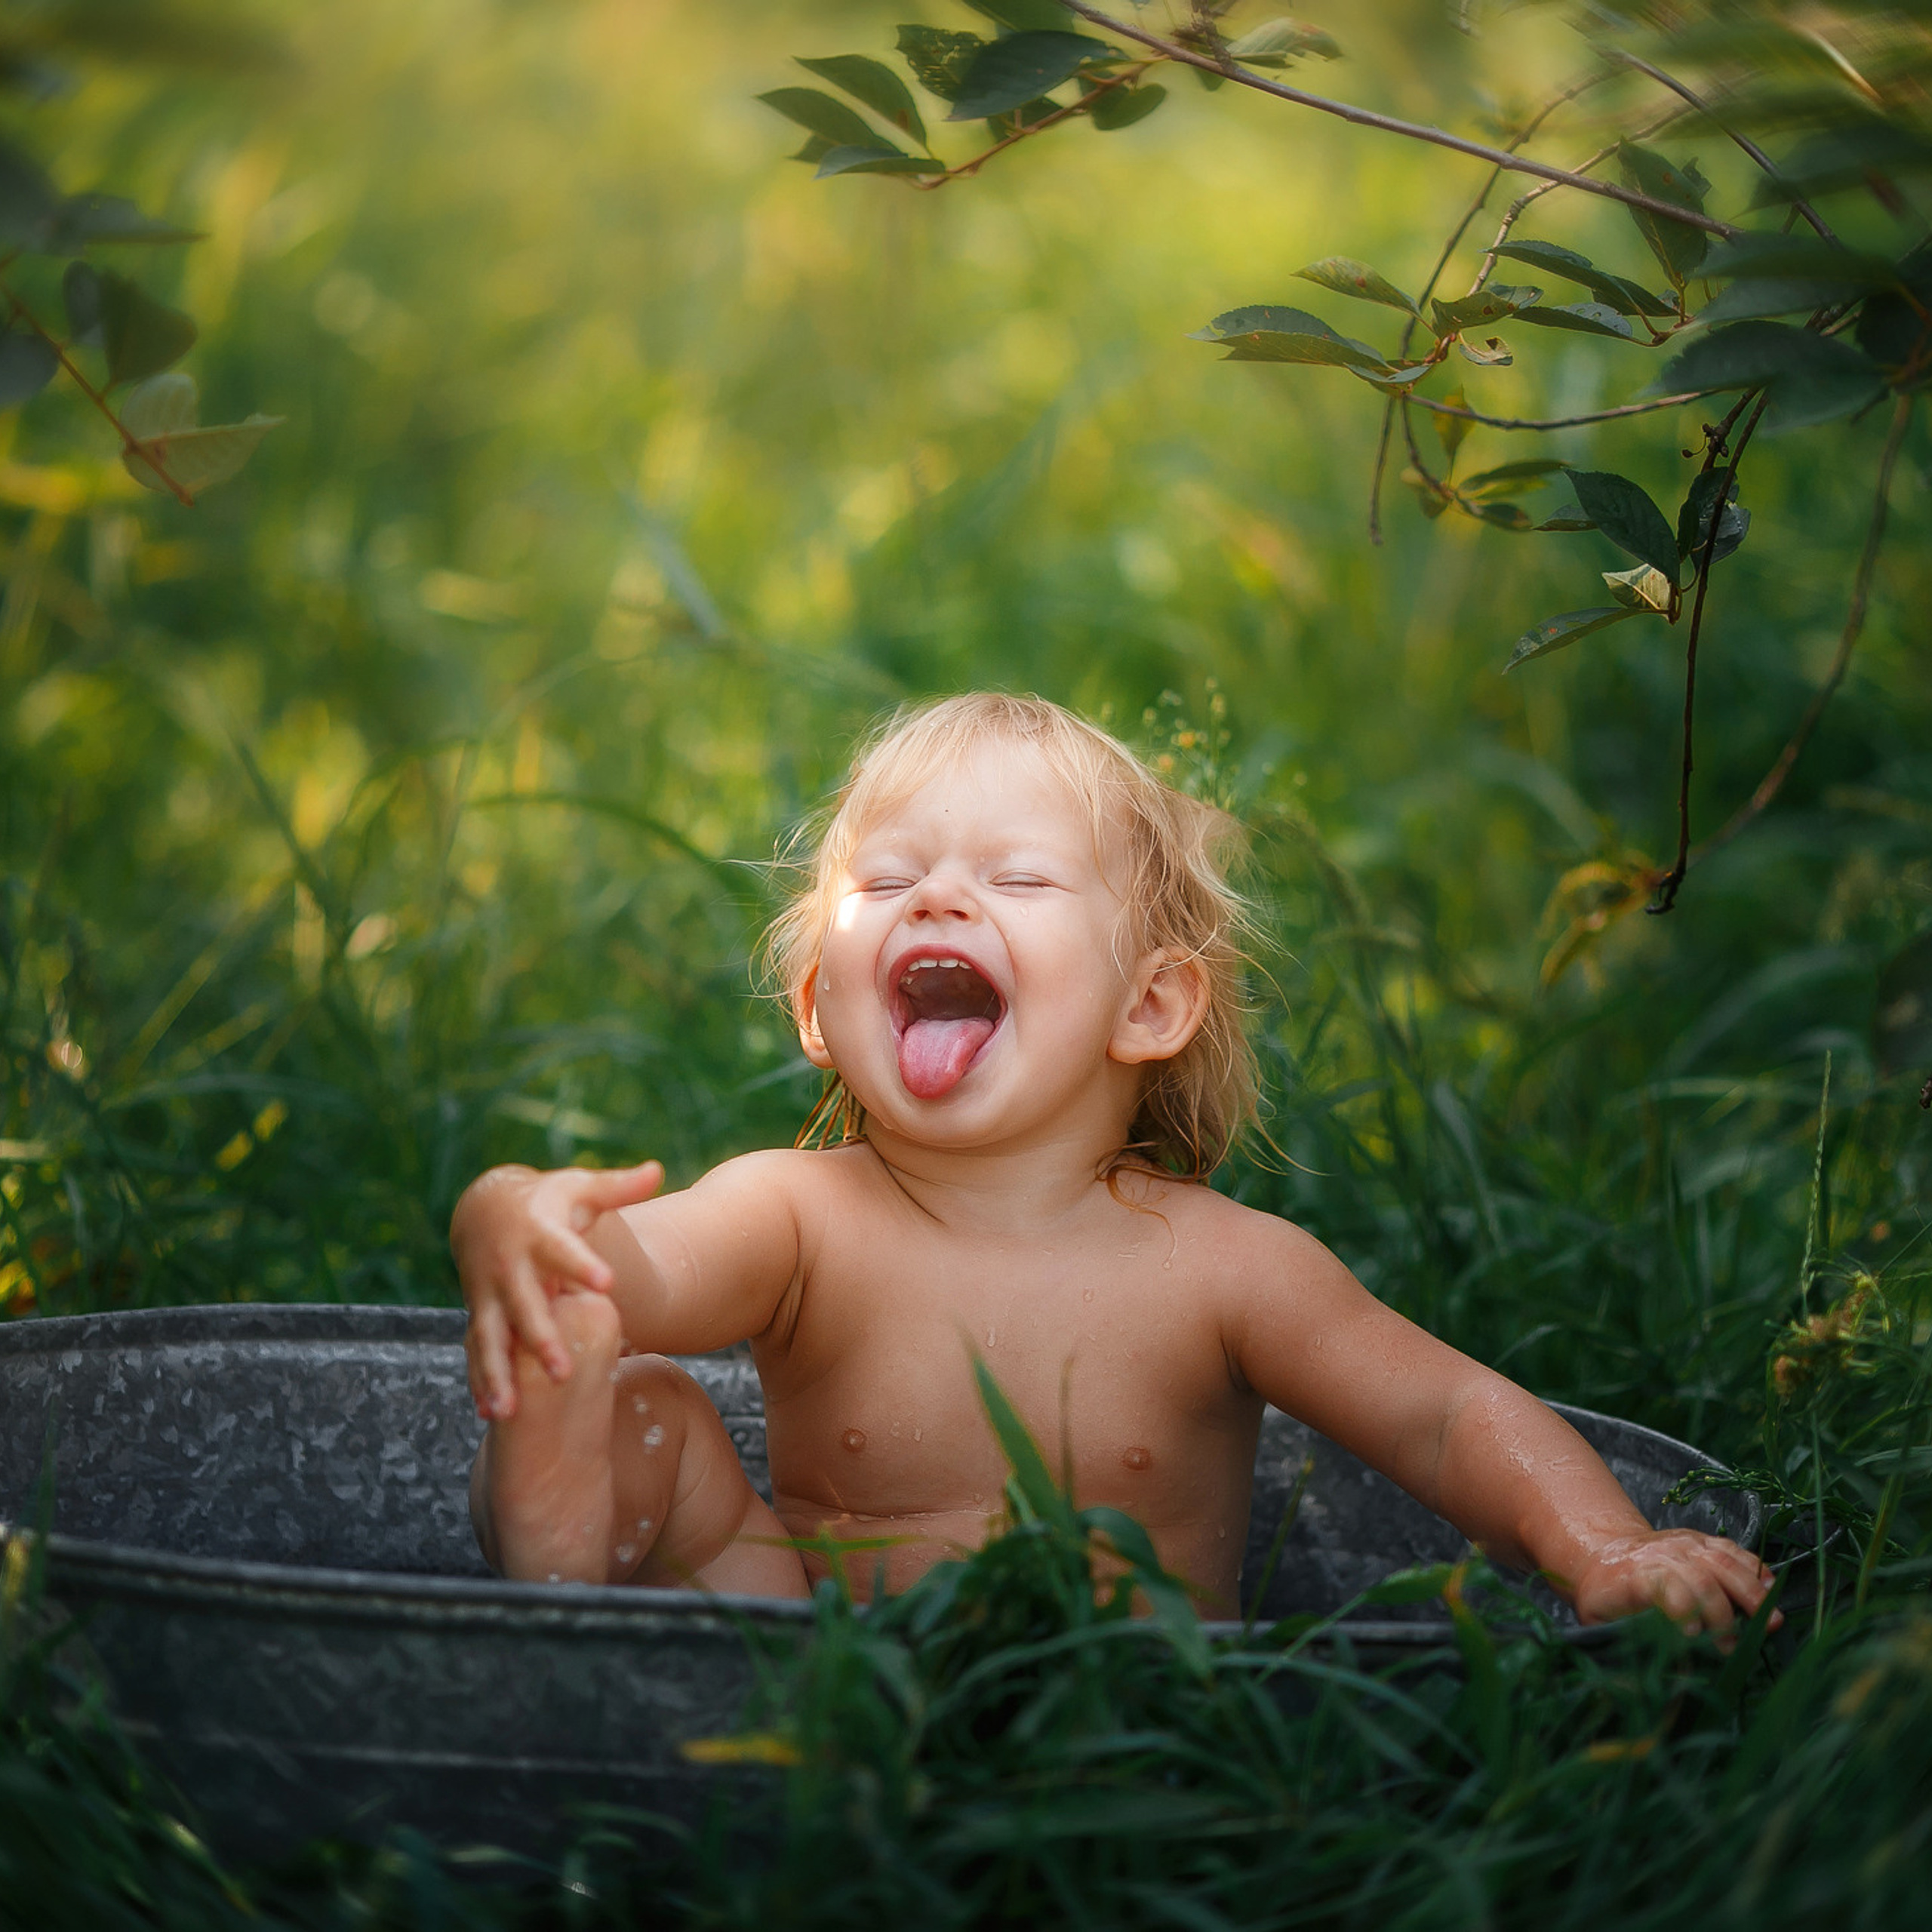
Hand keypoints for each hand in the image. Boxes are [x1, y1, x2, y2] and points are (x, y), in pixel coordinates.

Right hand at [451, 1159, 661, 1420]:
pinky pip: (478, 1351)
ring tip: (509, 1411)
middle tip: (562, 1372)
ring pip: (492, 1338)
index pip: (564, 1251)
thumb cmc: (546, 1200)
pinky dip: (481, 1381)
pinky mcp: (480, 1314)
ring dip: (499, 1374)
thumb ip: (618, 1186)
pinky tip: (489, 1415)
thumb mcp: (579, 1187)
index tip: (607, 1282)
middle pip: (526, 1306)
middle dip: (541, 1340)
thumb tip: (658, 1168)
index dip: (584, 1266)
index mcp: (540, 1235)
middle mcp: (511, 1268)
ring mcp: (490, 1295)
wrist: (483, 1209)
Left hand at [1570, 1528, 1781, 1645]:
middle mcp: (1661, 1554)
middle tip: (1731, 1647)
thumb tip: (1642, 1683)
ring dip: (1750, 1592)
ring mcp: (1684, 1544)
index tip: (1692, 1635)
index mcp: (1633, 1574)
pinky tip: (1771, 1589)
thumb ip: (1619, 1644)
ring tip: (1772, 1621)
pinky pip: (1733, 1551)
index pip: (1661, 1584)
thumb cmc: (1606, 1596)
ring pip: (1722, 1561)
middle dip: (1720, 1613)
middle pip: (1699, 1576)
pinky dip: (1755, 1569)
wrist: (1605, 1555)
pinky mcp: (1702, 1542)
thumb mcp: (1598, 1620)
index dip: (1679, 1607)